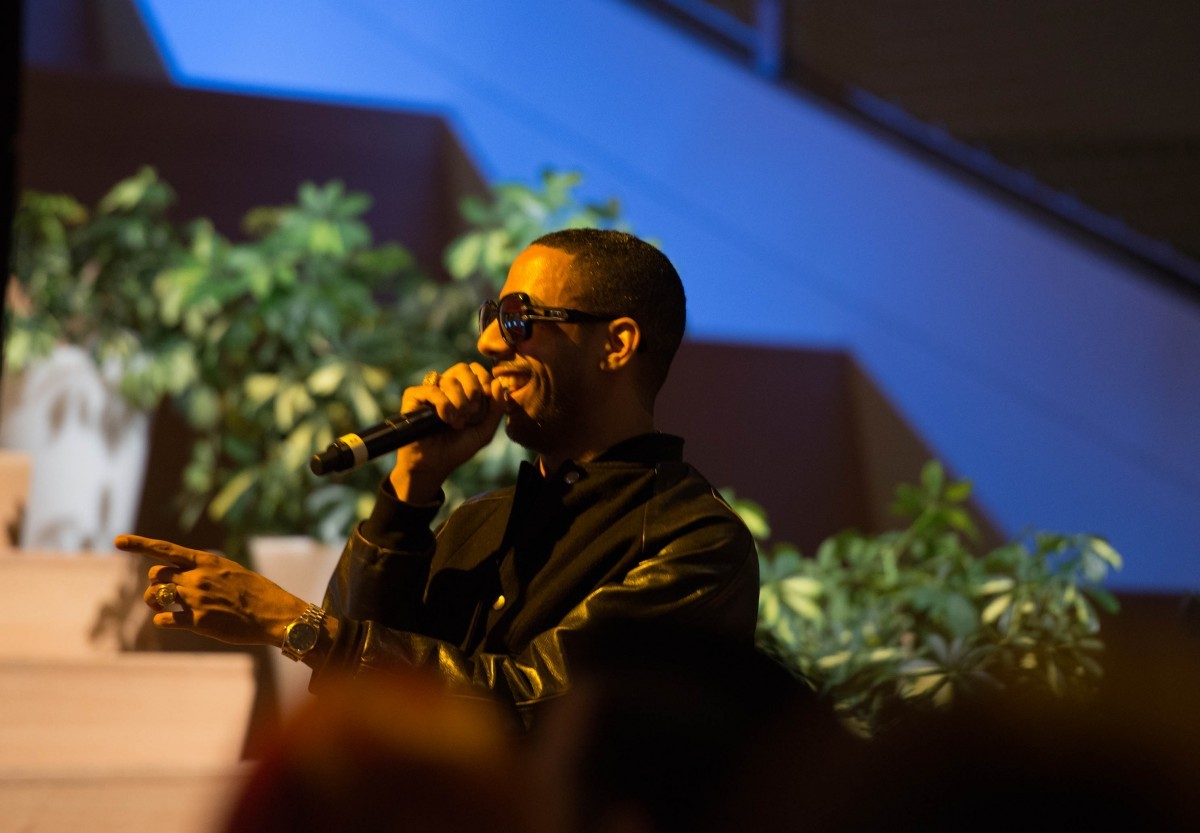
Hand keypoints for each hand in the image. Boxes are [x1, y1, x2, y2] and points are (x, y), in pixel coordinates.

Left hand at [117, 534, 309, 646]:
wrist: (275, 614)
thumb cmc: (256, 592)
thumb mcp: (231, 570)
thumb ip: (204, 570)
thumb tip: (180, 574)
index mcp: (206, 561)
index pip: (165, 549)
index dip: (139, 544)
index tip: (118, 540)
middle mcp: (197, 577)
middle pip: (155, 575)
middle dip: (154, 583)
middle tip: (162, 594)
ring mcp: (196, 599)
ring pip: (154, 597)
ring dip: (153, 602)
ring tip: (163, 607)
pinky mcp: (198, 622)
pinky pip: (164, 620)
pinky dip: (163, 620)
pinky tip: (173, 621)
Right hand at [390, 362, 505, 502]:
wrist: (434, 464)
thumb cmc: (458, 448)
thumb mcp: (484, 431)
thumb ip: (496, 408)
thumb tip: (498, 382)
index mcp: (463, 389)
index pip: (476, 369)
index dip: (483, 382)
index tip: (483, 405)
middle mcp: (445, 386)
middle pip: (462, 368)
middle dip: (472, 391)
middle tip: (470, 414)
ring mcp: (429, 390)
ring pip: (449, 380)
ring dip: (459, 404)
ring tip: (456, 423)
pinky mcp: (413, 396)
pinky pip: (432, 390)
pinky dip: (444, 405)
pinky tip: (444, 420)